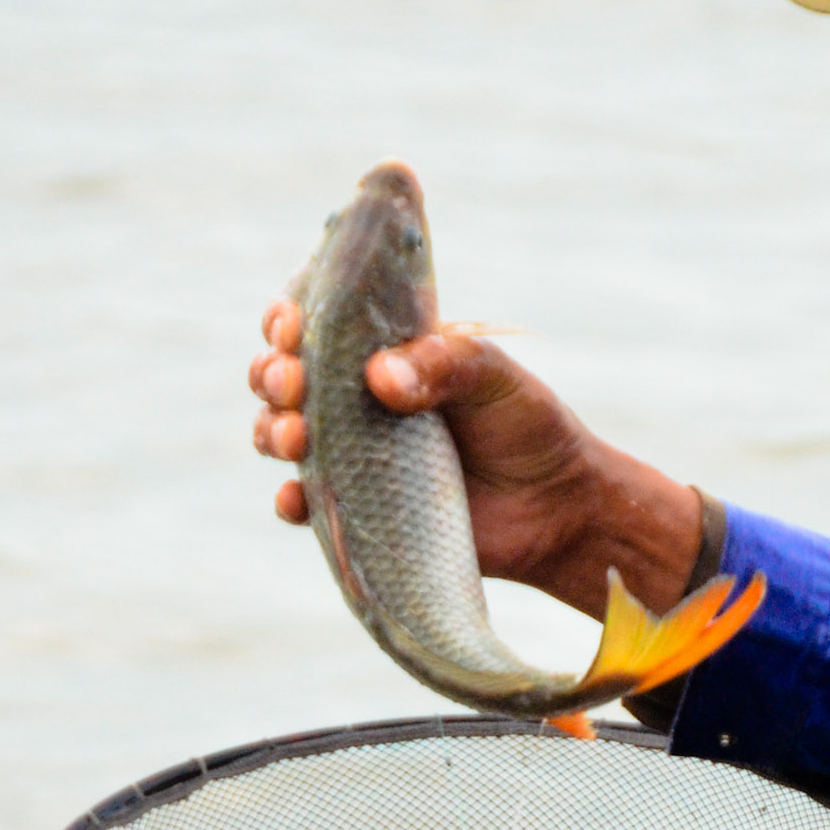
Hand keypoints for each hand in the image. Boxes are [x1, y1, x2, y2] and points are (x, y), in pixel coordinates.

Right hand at [249, 305, 703, 618]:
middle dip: (272, 375)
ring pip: (281, 435)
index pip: (316, 323)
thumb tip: (380, 377)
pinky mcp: (358, 510)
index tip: (293, 324)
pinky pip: (308, 506)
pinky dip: (292, 501)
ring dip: (274, 431)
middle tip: (293, 382)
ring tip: (298, 437)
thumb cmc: (527, 428)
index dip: (289, 318)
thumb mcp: (496, 378)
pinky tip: (296, 498)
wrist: (556, 510)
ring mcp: (351, 456)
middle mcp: (355, 401)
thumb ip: (444, 364)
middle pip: (282, 378)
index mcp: (382, 352)